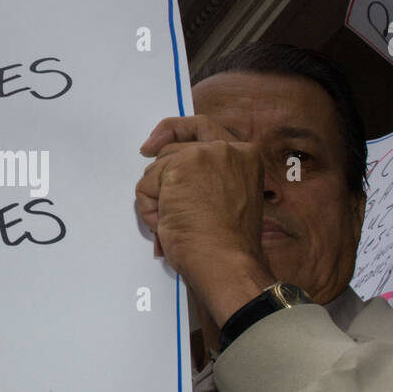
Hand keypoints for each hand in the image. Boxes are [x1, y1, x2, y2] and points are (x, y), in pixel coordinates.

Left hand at [137, 116, 274, 325]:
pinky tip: (164, 223)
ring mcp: (205, 155)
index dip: (179, 132)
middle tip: (145, 155)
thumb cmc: (228, 245)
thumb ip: (209, 181)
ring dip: (156, 196)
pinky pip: (149, 183)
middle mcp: (229, 149)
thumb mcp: (229, 200)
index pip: (208, 130)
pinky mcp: (182, 167)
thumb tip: (171, 184)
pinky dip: (149, 206)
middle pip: (179, 141)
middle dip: (160, 163)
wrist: (225, 261)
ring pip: (160, 165)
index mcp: (247, 158)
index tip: (156, 143)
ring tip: (170, 224)